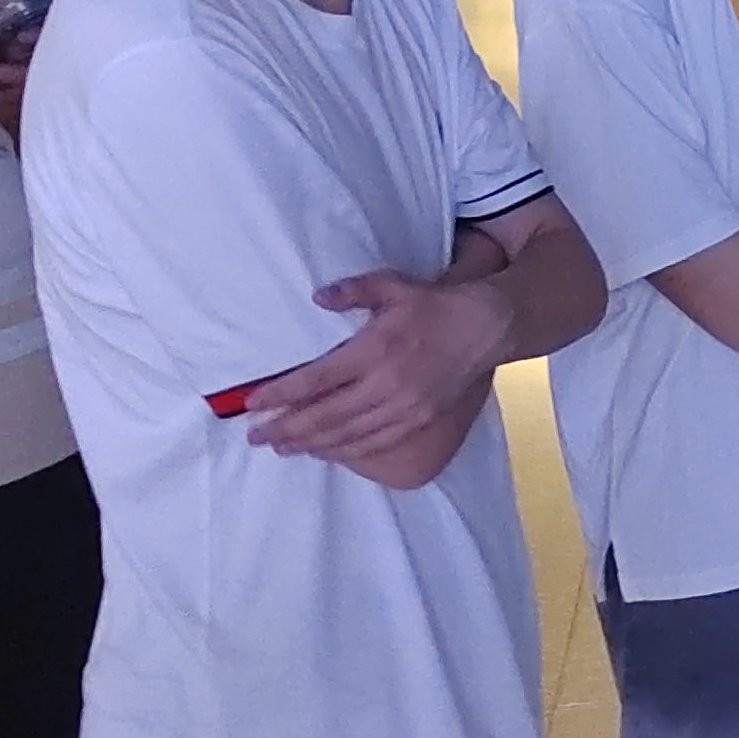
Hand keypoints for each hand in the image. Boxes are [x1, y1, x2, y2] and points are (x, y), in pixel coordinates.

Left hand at [241, 269, 514, 486]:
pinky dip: (345, 451)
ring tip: (282, 447)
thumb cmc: (434, 305)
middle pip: (325, 416)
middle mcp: (385, 385)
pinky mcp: (418, 421)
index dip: (281, 394)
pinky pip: (374, 443)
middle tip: (256, 437)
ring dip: (310, 445)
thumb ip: (353, 291)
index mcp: (374, 350)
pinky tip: (325, 452)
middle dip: (286, 429)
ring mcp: (403, 408)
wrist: (485, 328)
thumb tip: (317, 297)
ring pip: (347, 435)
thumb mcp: (393, 286)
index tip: (253, 404)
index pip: (316, 380)